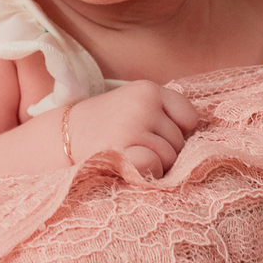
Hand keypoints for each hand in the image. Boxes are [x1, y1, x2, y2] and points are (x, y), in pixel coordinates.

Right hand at [67, 81, 199, 177]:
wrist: (63, 138)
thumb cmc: (105, 126)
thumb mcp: (133, 105)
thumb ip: (164, 113)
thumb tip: (199, 136)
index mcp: (148, 89)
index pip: (189, 117)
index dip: (176, 132)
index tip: (153, 134)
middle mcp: (144, 104)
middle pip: (181, 141)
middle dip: (164, 150)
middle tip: (133, 147)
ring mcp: (134, 127)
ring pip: (171, 158)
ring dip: (155, 165)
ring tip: (127, 155)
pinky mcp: (124, 150)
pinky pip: (156, 167)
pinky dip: (148, 173)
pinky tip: (129, 167)